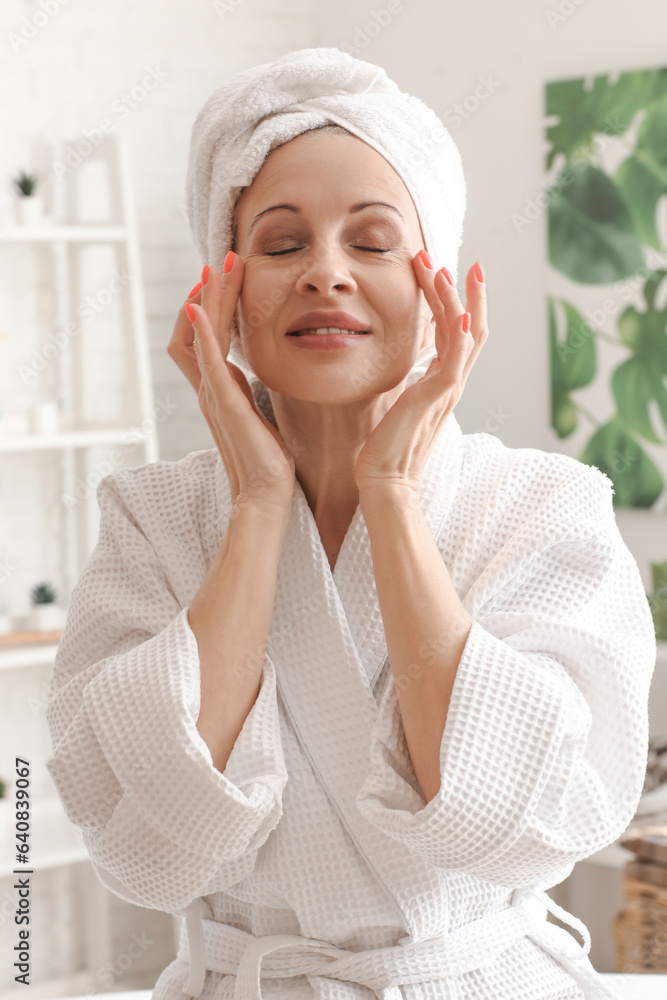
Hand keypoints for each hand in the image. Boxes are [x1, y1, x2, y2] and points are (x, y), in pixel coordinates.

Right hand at [167, 255, 295, 518]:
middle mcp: (210, 387)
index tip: (230, 276)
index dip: (213, 304)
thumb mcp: (263, 414)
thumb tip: (268, 373)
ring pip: (199, 335)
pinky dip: (200, 331)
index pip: (207, 335)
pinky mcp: (222, 403)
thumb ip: (257, 393)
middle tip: (225, 257)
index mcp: (221, 388)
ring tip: (217, 267)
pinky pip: (205, 360)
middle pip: (197, 327)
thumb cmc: (270, 460)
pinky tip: (200, 306)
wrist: (268, 494)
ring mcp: (212, 394)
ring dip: (207, 299)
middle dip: (210, 290)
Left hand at [354, 253, 487, 494]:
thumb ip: (402, 385)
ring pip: (465, 333)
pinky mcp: (439, 396)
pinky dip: (460, 331)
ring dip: (456, 298)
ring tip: (446, 268)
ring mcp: (448, 388)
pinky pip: (457, 357)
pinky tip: (459, 309)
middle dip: (461, 290)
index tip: (438, 272)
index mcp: (440, 383)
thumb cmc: (383, 449)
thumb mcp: (394, 405)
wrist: (384, 480)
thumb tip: (397, 372)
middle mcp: (451, 383)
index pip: (453, 333)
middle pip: (469, 326)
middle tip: (451, 259)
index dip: (449, 301)